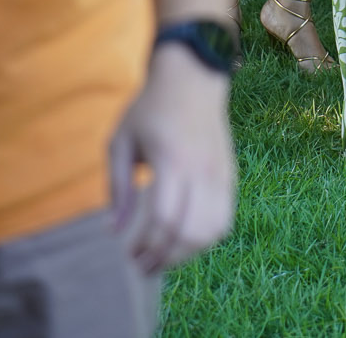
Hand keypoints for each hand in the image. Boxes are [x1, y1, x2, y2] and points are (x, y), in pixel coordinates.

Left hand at [108, 45, 235, 273]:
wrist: (193, 79)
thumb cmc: (150, 110)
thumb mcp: (121, 144)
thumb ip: (119, 189)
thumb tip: (115, 231)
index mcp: (173, 161)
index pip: (165, 220)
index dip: (147, 246)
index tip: (129, 255)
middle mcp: (203, 170)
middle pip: (192, 232)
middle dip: (166, 258)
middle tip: (144, 265)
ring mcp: (221, 173)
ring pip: (214, 230)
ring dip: (189, 252)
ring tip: (165, 255)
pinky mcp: (230, 174)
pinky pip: (225, 217)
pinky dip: (208, 237)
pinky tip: (186, 238)